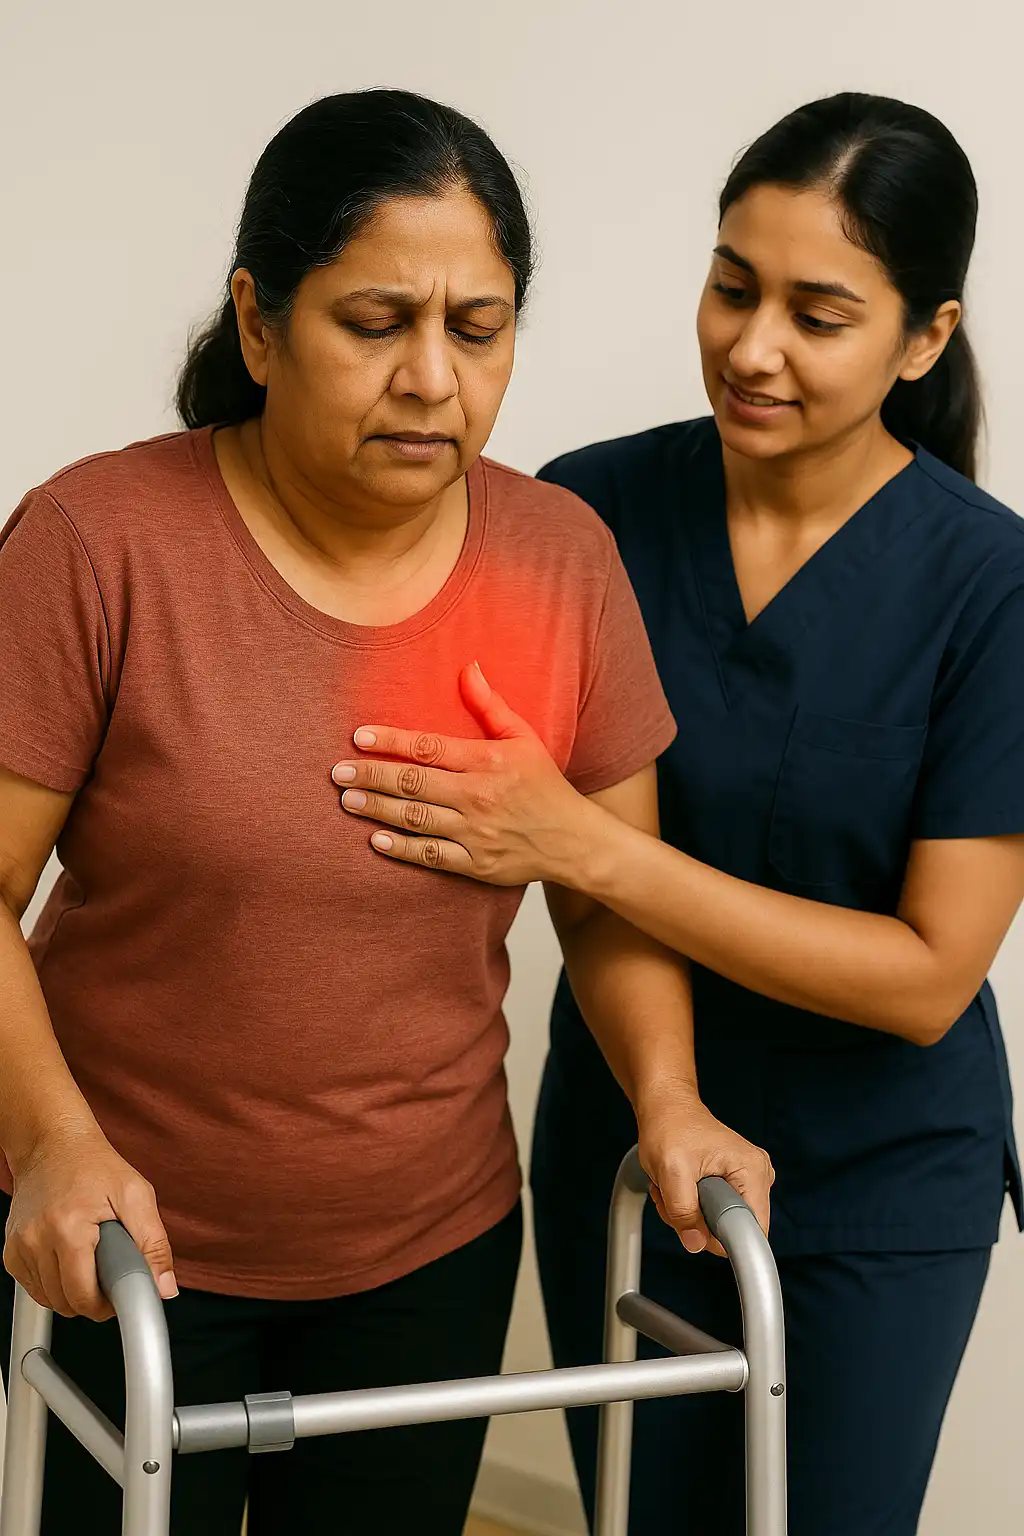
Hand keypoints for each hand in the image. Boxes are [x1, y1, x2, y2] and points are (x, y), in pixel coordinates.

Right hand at [4, 1126, 176, 1320]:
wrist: (54, 1144)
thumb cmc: (95, 1166)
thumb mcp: (136, 1195)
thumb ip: (154, 1244)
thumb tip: (165, 1287)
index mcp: (69, 1228)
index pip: (83, 1296)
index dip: (107, 1304)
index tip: (119, 1294)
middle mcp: (37, 1239)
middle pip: (66, 1302)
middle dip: (92, 1298)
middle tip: (109, 1272)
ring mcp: (19, 1247)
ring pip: (49, 1299)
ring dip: (72, 1291)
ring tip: (90, 1260)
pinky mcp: (10, 1251)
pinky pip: (34, 1288)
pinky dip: (53, 1283)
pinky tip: (69, 1259)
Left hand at [331, 662, 598, 886]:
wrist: (574, 841)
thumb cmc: (544, 785)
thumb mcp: (524, 738)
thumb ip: (490, 705)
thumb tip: (468, 667)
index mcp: (488, 761)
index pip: (430, 747)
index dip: (391, 741)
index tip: (359, 737)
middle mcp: (478, 796)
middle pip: (414, 783)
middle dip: (372, 775)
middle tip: (338, 772)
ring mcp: (476, 833)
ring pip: (416, 819)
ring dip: (377, 809)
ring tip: (348, 800)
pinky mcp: (476, 865)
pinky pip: (431, 856)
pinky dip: (402, 849)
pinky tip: (375, 840)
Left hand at [635, 1081, 773, 1256]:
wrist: (666, 1107)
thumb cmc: (670, 1126)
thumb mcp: (670, 1171)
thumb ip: (683, 1210)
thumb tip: (696, 1243)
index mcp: (753, 1171)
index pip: (752, 1231)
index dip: (720, 1238)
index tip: (693, 1225)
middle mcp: (757, 1176)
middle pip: (732, 1230)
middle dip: (697, 1222)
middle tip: (674, 1196)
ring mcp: (745, 1181)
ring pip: (718, 1225)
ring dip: (688, 1214)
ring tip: (674, 1187)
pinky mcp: (732, 1184)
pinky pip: (712, 1215)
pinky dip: (689, 1207)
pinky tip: (678, 1186)